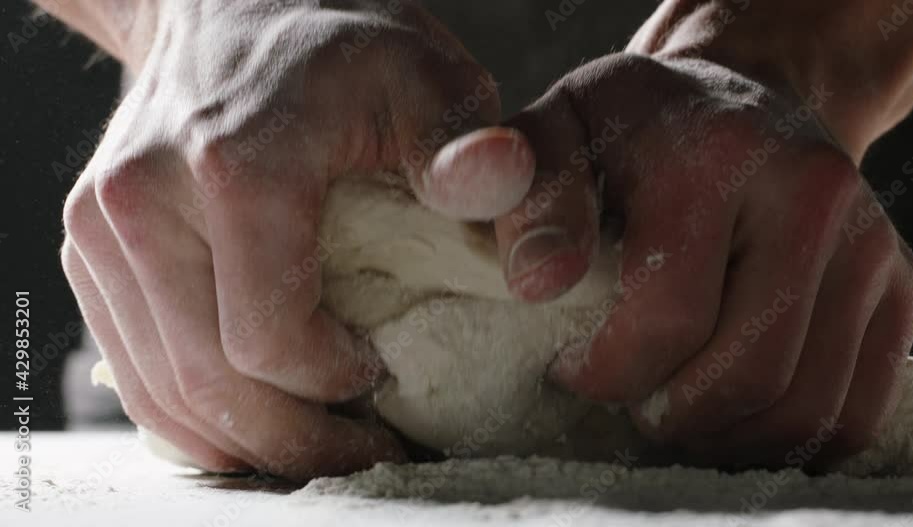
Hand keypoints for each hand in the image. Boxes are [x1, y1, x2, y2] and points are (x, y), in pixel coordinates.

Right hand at [60, 0, 530, 479]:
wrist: (234, 4)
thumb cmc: (340, 46)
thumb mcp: (427, 78)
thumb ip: (468, 149)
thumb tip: (499, 184)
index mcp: (234, 168)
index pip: (268, 342)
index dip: (333, 389)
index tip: (383, 380)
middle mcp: (143, 202)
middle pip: (208, 384)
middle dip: (294, 443)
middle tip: (363, 456)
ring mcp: (102, 229)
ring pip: (162, 391)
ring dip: (244, 441)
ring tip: (316, 445)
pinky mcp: (89, 247)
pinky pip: (133, 366)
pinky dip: (194, 411)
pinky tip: (255, 416)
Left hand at [424, 47, 912, 468]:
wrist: (741, 100)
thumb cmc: (636, 129)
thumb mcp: (562, 131)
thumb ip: (531, 198)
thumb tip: (538, 283)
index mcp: (718, 156)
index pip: (671, 316)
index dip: (609, 372)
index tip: (572, 369)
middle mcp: (814, 193)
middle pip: (749, 376)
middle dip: (672, 418)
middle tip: (630, 402)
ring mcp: (870, 241)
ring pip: (806, 410)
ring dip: (727, 440)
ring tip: (676, 411)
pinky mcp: (902, 283)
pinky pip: (856, 413)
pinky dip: (787, 443)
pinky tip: (732, 420)